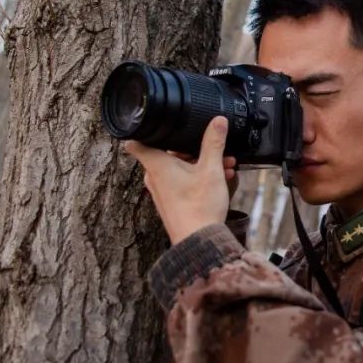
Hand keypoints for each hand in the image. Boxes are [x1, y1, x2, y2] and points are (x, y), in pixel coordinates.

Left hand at [124, 116, 231, 244]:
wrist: (199, 241)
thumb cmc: (199, 207)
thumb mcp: (211, 169)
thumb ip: (214, 142)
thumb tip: (218, 120)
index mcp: (156, 165)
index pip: (136, 142)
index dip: (144, 130)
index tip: (156, 123)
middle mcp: (154, 177)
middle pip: (167, 153)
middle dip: (193, 148)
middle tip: (215, 148)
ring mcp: (162, 191)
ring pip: (179, 168)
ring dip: (201, 163)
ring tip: (226, 165)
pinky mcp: (171, 202)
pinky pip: (183, 182)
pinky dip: (198, 177)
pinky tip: (221, 179)